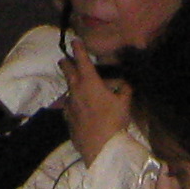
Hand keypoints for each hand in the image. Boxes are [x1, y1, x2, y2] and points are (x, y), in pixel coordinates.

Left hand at [61, 45, 130, 163]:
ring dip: (72, 86)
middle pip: (67, 72)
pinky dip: (73, 103)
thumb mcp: (125, 103)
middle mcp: (76, 90)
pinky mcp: (68, 119)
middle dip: (66, 63)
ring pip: (68, 90)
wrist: (99, 147)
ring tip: (77, 87)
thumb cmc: (114, 121)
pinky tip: (78, 108)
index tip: (75, 41)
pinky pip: (69, 106)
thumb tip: (124, 84)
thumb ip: (125, 90)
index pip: (82, 60)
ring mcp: (70, 105)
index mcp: (90, 82)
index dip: (78, 49)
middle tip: (65, 60)